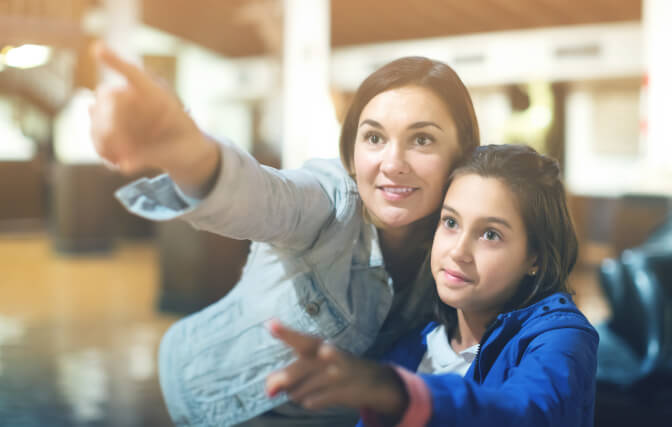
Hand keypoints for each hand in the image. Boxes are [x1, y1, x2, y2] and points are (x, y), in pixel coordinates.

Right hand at [89, 42, 219, 195]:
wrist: (187, 151)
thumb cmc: (188, 142)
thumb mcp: (180, 149)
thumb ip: (154, 154)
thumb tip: (124, 165)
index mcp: (155, 94)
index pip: (134, 74)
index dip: (116, 62)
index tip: (98, 49)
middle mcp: (135, 98)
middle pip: (107, 98)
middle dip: (107, 124)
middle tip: (118, 152)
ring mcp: (123, 113)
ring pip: (97, 117)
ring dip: (102, 140)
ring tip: (117, 162)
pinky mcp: (115, 129)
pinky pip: (98, 134)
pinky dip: (103, 150)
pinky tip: (116, 164)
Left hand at [265, 320, 407, 418]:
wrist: (377, 382)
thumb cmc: (337, 367)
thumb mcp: (318, 361)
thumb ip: (291, 371)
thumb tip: (269, 389)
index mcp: (319, 345)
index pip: (300, 339)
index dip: (285, 332)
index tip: (270, 324)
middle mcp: (328, 356)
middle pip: (295, 370)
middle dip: (281, 381)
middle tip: (270, 390)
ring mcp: (336, 374)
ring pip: (299, 391)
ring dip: (298, 394)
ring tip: (311, 388)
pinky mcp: (342, 392)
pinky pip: (312, 402)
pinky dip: (311, 402)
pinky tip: (320, 397)